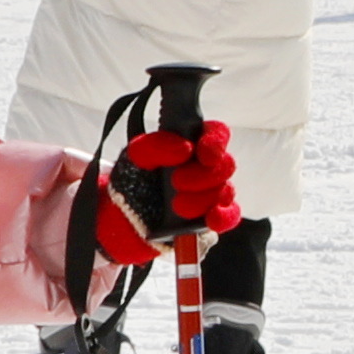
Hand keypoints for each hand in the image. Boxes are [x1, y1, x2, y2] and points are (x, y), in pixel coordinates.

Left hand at [92, 114, 242, 266]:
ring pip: (225, 192)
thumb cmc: (134, 180)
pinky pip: (229, 216)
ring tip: (178, 207)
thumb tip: (184, 148)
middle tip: (177, 182)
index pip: (216, 133)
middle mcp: (206, 168)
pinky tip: (211, 218)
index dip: (215, 141)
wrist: (123, 218)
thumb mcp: (136, 157)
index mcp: (192, 145)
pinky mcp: (211, 219)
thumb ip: (155, 145)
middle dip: (203, 176)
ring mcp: (211, 194)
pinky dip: (222, 217)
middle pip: (225, 165)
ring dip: (203, 199)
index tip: (203, 154)